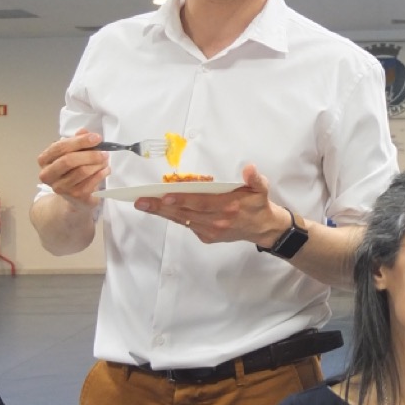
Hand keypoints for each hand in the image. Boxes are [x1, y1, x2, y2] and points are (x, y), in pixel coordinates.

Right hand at [36, 131, 108, 208]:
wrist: (74, 197)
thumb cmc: (72, 171)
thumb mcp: (73, 153)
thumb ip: (77, 141)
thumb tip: (83, 131)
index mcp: (45, 159)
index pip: (60, 147)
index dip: (79, 141)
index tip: (96, 138)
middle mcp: (48, 174)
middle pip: (69, 160)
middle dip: (89, 154)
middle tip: (104, 151)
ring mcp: (60, 187)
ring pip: (82, 171)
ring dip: (97, 164)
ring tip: (105, 160)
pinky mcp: (74, 196)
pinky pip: (91, 183)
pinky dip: (101, 174)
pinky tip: (105, 170)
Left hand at [135, 162, 287, 245]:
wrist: (262, 228)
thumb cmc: (258, 204)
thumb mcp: (261, 188)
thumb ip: (255, 179)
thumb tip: (249, 168)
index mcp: (228, 207)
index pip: (201, 202)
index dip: (183, 199)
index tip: (166, 194)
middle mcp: (217, 221)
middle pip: (185, 212)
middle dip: (161, 206)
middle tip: (141, 201)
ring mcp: (211, 230)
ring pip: (182, 220)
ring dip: (162, 212)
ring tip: (144, 204)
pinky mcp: (207, 236)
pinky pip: (186, 225)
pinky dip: (173, 216)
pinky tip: (160, 209)